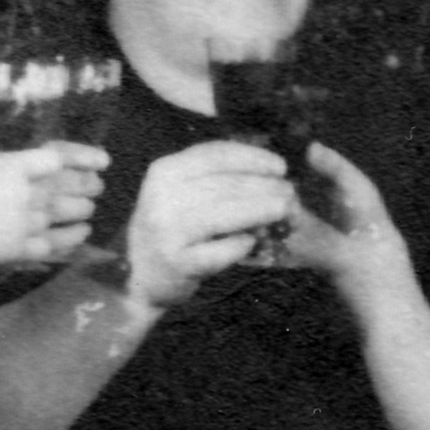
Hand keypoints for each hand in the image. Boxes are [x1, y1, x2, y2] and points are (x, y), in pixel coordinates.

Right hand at [0, 142, 107, 271]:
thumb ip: (4, 168)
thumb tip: (17, 170)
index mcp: (18, 165)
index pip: (63, 158)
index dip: (86, 159)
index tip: (102, 161)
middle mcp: (32, 191)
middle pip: (75, 185)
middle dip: (90, 185)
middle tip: (96, 187)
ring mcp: (32, 221)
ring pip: (73, 213)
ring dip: (85, 210)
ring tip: (88, 210)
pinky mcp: (26, 248)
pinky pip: (60, 243)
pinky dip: (74, 238)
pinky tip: (80, 235)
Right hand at [123, 141, 293, 308]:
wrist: (138, 274)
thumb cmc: (172, 227)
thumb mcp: (180, 191)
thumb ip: (215, 176)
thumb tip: (268, 167)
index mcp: (165, 171)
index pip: (215, 154)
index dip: (253, 158)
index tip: (281, 166)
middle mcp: (162, 197)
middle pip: (225, 185)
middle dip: (264, 187)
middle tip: (291, 193)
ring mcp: (167, 231)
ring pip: (225, 215)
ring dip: (261, 211)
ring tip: (285, 211)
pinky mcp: (177, 262)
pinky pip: (220, 250)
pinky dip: (241, 244)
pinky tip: (252, 241)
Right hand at [281, 143, 413, 301]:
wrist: (400, 346)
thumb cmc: (380, 301)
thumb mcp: (348, 263)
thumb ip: (318, 238)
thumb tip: (288, 213)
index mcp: (377, 228)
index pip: (358, 187)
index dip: (336, 166)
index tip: (312, 148)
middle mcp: (371, 238)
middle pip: (345, 203)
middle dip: (321, 184)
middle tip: (290, 169)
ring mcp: (361, 260)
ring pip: (334, 226)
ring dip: (310, 212)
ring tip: (281, 199)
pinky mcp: (351, 281)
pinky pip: (326, 250)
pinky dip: (307, 241)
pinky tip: (287, 241)